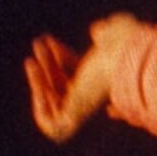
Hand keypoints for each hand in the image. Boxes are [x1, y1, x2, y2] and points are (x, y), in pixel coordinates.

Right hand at [23, 13, 146, 142]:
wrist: (126, 60)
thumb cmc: (125, 45)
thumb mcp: (114, 34)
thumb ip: (105, 33)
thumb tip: (97, 32)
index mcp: (105, 81)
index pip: (79, 75)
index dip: (63, 59)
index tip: (51, 42)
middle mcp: (94, 97)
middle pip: (64, 86)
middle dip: (50, 64)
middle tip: (39, 43)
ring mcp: (84, 110)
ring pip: (55, 104)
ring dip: (39, 82)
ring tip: (30, 60)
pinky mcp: (74, 120)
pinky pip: (51, 124)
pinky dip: (40, 104)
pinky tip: (38, 81)